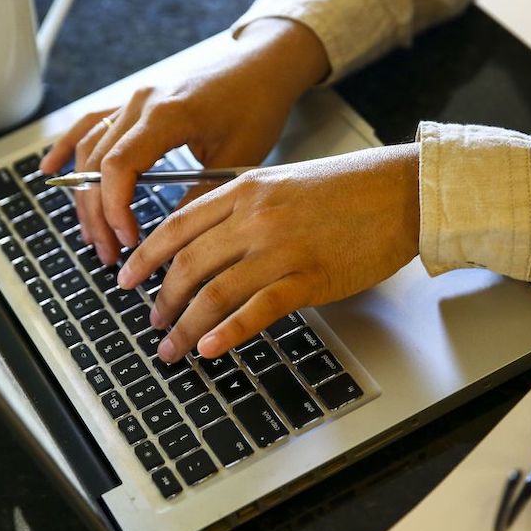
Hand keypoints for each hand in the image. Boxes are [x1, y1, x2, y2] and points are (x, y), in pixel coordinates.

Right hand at [38, 18, 329, 263]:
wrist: (262, 66)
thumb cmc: (257, 105)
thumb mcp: (238, 158)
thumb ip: (201, 196)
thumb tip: (173, 239)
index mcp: (167, 114)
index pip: (119, 166)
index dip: (114, 208)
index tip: (128, 240)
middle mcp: (141, 103)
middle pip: (98, 164)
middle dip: (98, 214)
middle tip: (110, 253)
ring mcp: (133, 100)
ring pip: (90, 150)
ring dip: (86, 196)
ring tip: (94, 235)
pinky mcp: (134, 102)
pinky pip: (90, 124)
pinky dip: (68, 148)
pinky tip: (49, 171)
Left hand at [116, 143, 421, 362]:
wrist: (402, 191)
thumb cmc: (350, 188)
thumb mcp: (284, 182)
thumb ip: (245, 207)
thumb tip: (211, 243)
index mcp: (245, 189)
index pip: (178, 225)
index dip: (146, 256)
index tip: (127, 277)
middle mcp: (256, 217)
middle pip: (189, 263)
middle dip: (162, 299)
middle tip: (152, 322)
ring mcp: (281, 248)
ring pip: (215, 291)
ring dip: (186, 325)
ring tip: (172, 347)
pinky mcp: (309, 277)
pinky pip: (258, 309)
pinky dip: (228, 332)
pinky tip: (210, 348)